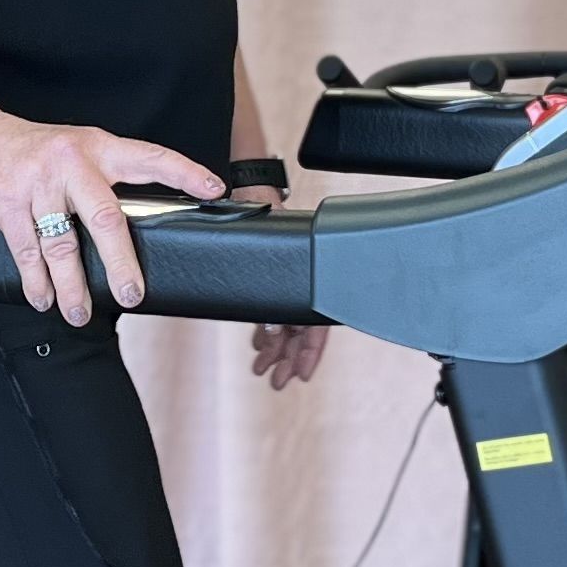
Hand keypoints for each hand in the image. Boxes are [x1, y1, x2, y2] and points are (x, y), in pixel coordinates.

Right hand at [0, 112, 219, 326]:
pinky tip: (44, 299)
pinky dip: (37, 282)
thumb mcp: (74, 153)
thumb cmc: (31, 152)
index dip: (184, 172)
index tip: (214, 190)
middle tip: (133, 294)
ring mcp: (38, 182)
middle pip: (106, 218)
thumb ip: (101, 184)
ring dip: (73, 287)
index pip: (150, 157)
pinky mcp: (7, 203)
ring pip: (63, 245)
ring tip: (81, 313)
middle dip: (121, 263)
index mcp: (98, 147)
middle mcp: (71, 161)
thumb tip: (134, 234)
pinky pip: (27, 251)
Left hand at [224, 169, 325, 385]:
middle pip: (300, 331)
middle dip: (290, 359)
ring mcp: (286, 280)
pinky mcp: (270, 276)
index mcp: (310, 276)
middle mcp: (300, 281)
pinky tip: (259, 343)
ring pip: (286, 325)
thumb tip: (275, 327)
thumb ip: (276, 285)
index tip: (302, 374)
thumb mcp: (274, 244)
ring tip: (262, 369)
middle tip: (277, 381)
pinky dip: (266, 330)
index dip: (311, 353)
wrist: (251, 185)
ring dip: (277, 349)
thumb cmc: (265, 208)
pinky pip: (273, 311)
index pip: (316, 324)